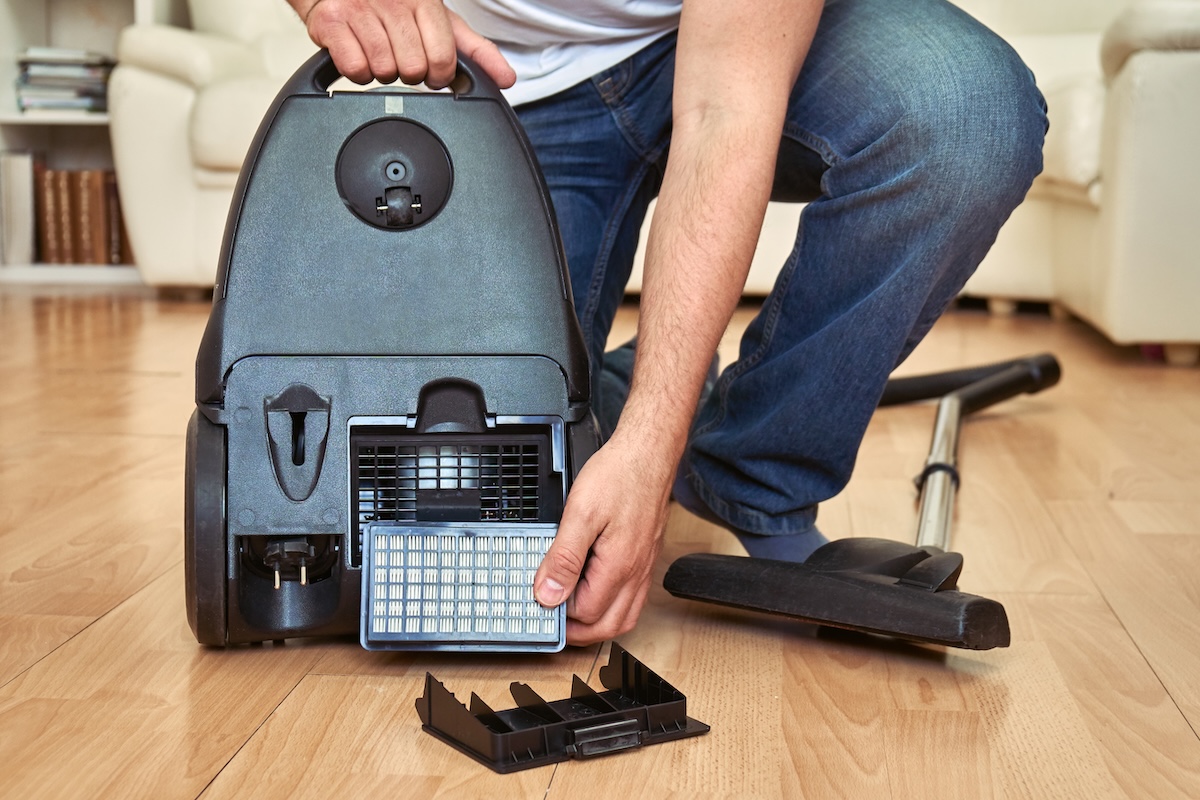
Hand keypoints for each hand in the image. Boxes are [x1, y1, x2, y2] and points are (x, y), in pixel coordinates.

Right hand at [291, 0, 514, 88]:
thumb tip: (506, 79)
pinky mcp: (332, 22)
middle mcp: (394, 2)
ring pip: (384, 72)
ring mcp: (361, 10)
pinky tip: (358, 53)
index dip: (438, 75)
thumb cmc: (394, 6)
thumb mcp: (439, 21)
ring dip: (382, 71)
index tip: (430, 70)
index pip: (443, 58)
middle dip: (408, 73)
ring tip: (378, 52)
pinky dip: (357, 71)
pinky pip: (355, 70)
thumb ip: (475, 50)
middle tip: (399, 57)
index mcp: (425, 1)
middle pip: (413, 70)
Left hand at [533, 430, 675, 645]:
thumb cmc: (620, 475)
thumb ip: (564, 557)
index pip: (585, 613)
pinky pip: (633, 599)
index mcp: (618, 566)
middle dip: (578, 632)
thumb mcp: (581, 513)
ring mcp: (644, 567)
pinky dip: (613, 608)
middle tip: (550, 621)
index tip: (537, 603)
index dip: (558, 613)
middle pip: (608, 626)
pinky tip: (597, 595)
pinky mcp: (646, 557)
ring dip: (597, 625)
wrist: (649, 452)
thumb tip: (547, 594)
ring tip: (571, 616)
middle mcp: (635, 573)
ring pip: (625, 617)